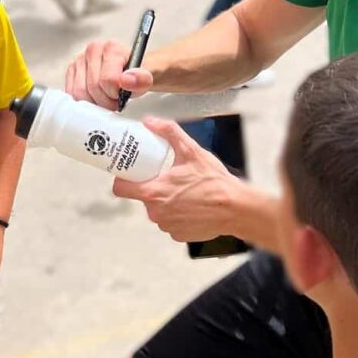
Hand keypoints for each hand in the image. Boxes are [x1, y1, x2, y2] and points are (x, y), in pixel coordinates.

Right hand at [65, 40, 153, 109]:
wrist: (130, 72)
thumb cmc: (136, 74)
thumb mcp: (148, 76)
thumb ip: (142, 78)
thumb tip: (126, 80)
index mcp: (111, 47)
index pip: (107, 80)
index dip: (115, 94)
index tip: (121, 94)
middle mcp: (93, 49)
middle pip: (93, 87)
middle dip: (105, 101)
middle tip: (114, 100)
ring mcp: (80, 59)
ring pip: (80, 92)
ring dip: (94, 103)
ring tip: (105, 99)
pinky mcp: (71, 70)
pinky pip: (71, 93)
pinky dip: (83, 101)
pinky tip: (94, 98)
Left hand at [113, 118, 241, 242]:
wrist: (236, 208)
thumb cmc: (214, 182)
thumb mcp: (191, 150)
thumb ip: (169, 132)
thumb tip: (150, 122)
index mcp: (153, 192)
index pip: (120, 189)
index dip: (123, 180)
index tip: (130, 174)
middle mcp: (156, 212)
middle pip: (143, 197)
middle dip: (152, 187)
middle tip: (166, 177)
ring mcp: (167, 226)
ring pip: (158, 210)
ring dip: (166, 202)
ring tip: (183, 191)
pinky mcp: (178, 235)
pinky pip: (171, 222)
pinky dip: (177, 214)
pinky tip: (191, 205)